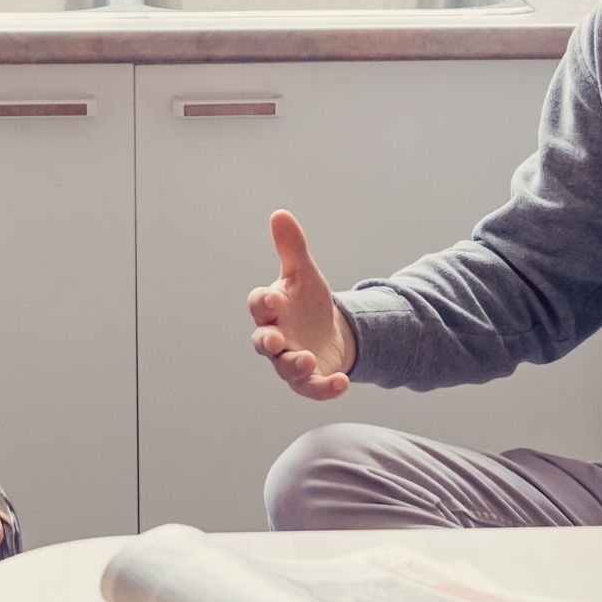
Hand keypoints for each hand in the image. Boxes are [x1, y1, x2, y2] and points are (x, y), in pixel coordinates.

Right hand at [248, 209, 353, 400]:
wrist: (330, 332)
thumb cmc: (308, 301)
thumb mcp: (304, 273)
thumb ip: (292, 247)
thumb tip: (280, 214)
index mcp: (272, 310)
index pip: (259, 305)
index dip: (263, 302)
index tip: (273, 297)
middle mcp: (276, 337)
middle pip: (263, 342)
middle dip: (268, 341)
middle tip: (276, 339)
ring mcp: (290, 360)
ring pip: (286, 368)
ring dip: (295, 365)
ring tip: (308, 359)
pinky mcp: (310, 379)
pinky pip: (313, 388)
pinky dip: (325, 388)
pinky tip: (342, 382)